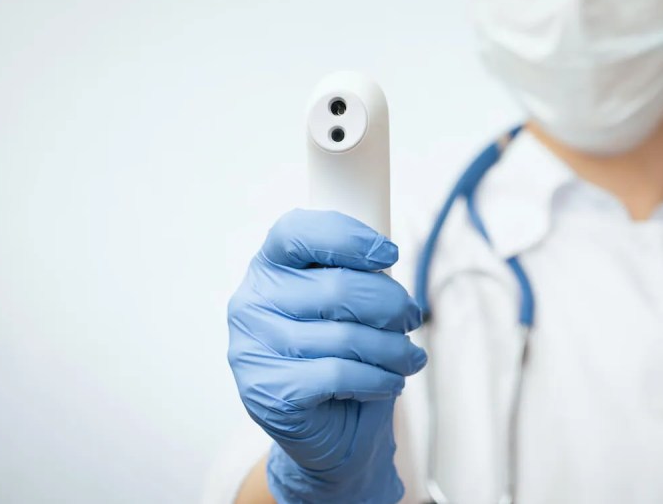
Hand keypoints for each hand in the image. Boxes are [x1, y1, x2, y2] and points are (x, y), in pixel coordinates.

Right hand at [227, 209, 425, 503]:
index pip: (296, 232)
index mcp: (267, 267)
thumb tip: (386, 262)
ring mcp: (254, 349)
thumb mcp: (344, 303)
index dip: (347, 237)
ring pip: (346, 336)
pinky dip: (378, 378)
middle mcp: (251, 303)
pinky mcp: (269, 391)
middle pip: (337, 287)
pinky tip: (391, 381)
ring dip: (394, 348)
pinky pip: (340, 374)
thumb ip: (355, 275)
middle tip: (411, 317)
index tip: (388, 254)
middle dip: (391, 303)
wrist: (328, 430)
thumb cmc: (338, 353)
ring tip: (409, 356)